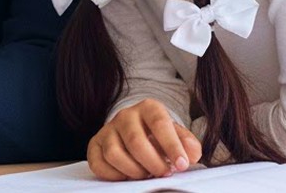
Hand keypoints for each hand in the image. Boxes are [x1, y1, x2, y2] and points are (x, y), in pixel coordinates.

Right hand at [87, 99, 201, 180]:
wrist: (139, 134)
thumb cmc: (160, 137)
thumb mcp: (178, 136)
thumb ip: (188, 143)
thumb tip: (190, 153)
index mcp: (148, 109)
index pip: (159, 123)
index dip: (172, 146)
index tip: (182, 165)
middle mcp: (125, 115)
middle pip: (135, 142)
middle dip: (153, 163)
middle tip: (164, 174)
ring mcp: (107, 129)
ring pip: (114, 153)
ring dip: (133, 171)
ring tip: (145, 175)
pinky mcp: (95, 144)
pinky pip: (98, 163)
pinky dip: (114, 175)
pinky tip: (127, 175)